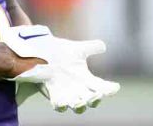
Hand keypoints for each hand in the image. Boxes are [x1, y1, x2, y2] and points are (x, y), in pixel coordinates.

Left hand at [0, 25, 119, 112]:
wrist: (38, 51)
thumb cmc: (58, 51)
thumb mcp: (77, 49)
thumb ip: (91, 47)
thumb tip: (104, 46)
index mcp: (86, 79)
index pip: (101, 87)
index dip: (109, 89)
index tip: (114, 87)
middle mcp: (78, 89)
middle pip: (91, 100)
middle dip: (95, 99)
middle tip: (97, 94)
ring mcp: (65, 93)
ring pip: (77, 106)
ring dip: (80, 105)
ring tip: (81, 101)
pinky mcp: (52, 92)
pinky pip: (58, 105)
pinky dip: (61, 105)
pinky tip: (63, 103)